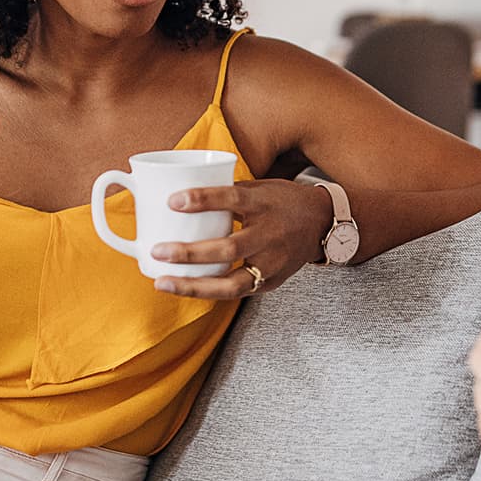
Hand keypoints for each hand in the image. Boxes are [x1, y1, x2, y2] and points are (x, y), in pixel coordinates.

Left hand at [149, 179, 332, 298]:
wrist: (322, 224)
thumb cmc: (281, 202)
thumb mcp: (260, 188)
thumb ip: (226, 193)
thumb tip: (182, 194)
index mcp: (264, 204)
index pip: (232, 199)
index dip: (202, 200)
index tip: (172, 201)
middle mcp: (269, 235)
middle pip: (228, 248)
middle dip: (190, 253)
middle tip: (158, 251)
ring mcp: (271, 263)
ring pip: (231, 283)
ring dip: (193, 285)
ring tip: (162, 282)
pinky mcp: (271, 282)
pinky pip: (236, 292)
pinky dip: (208, 292)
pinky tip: (184, 288)